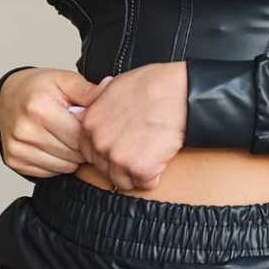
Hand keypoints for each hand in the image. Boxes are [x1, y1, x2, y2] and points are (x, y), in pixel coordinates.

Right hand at [0, 66, 98, 179]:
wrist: (8, 96)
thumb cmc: (38, 88)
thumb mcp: (65, 80)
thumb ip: (89, 90)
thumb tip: (110, 90)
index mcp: (39, 108)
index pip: (80, 136)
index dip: (90, 134)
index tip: (90, 127)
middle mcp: (25, 129)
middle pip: (73, 154)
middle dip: (82, 146)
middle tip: (79, 133)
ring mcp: (17, 147)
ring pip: (63, 167)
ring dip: (71, 157)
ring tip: (66, 138)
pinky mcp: (14, 160)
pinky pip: (49, 172)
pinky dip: (57, 163)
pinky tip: (54, 146)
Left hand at [77, 60, 187, 190]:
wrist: (179, 93)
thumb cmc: (153, 85)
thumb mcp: (114, 86)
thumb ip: (98, 104)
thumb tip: (92, 112)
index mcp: (90, 123)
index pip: (89, 152)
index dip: (106, 152)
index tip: (121, 148)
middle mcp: (100, 142)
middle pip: (104, 169)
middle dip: (120, 165)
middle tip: (139, 152)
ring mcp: (118, 157)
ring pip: (123, 181)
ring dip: (136, 174)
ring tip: (150, 157)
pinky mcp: (140, 168)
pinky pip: (145, 183)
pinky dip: (154, 176)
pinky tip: (160, 159)